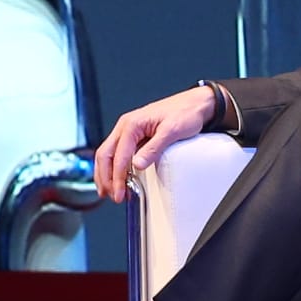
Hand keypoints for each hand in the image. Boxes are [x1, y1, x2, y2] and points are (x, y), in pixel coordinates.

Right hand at [93, 83, 220, 197]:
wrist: (195, 104)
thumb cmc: (185, 112)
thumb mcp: (172, 131)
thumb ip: (153, 148)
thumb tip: (137, 165)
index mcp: (132, 123)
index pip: (118, 155)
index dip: (117, 177)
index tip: (120, 193)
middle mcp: (126, 126)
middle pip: (105, 155)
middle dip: (106, 178)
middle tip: (114, 196)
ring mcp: (128, 131)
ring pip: (108, 154)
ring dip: (107, 174)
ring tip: (111, 192)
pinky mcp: (134, 136)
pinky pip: (117, 153)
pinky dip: (114, 168)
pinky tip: (117, 179)